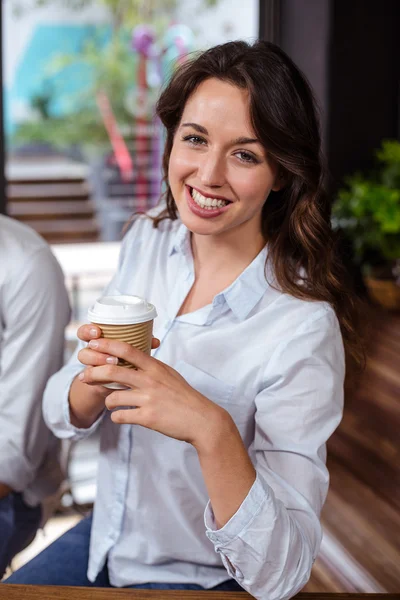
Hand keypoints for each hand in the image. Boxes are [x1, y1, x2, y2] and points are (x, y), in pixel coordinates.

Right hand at [77, 323, 159, 373]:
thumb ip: (141, 344)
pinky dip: (94, 379)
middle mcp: (91, 353)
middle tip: (109, 352)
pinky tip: (100, 381)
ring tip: (113, 363)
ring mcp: (90, 367)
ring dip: (97, 361)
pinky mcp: (92, 381)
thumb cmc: (126, 362)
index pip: (85, 332)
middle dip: (94, 350)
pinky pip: (88, 379)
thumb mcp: (132, 352)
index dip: (87, 331)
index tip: (97, 331)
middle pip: (83, 348)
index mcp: (99, 341)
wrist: (118, 385)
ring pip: (85, 363)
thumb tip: (155, 341)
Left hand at [78, 337, 227, 447]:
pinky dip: (116, 417)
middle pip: (112, 371)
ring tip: (112, 403)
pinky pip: (120, 416)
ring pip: (112, 397)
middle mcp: (150, 380)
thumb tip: (135, 359)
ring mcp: (148, 399)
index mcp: (155, 367)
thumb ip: (151, 367)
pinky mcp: (147, 417)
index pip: (127, 350)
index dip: (106, 345)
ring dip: (107, 401)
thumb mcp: (169, 374)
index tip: (92, 344)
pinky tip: (121, 416)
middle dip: (93, 374)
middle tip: (84, 377)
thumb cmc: (184, 397)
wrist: (201, 420)